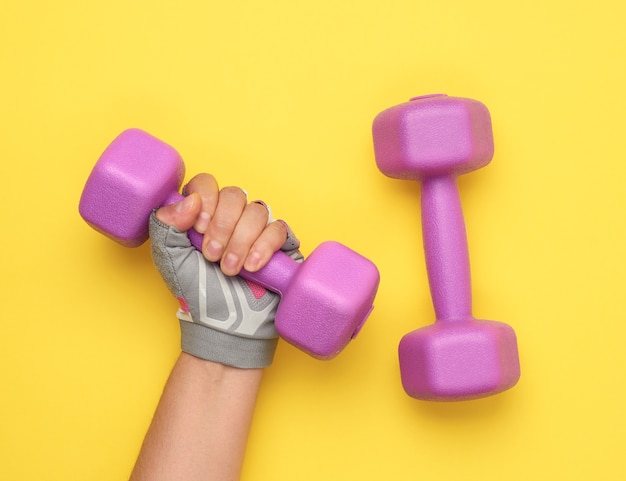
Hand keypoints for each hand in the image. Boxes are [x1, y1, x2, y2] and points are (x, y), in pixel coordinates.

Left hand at [148, 173, 300, 367]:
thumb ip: (166, 224)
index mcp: (204, 213)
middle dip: (222, 227)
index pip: (207, 183)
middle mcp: (232, 216)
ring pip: (257, 211)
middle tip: (212, 256)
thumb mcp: (169, 258)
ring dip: (240, 242)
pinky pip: (278, 229)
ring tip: (230, 269)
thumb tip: (190, 200)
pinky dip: (264, 247)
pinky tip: (252, 267)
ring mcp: (257, 229)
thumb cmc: (197, 292)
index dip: (206, 200)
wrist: (224, 325)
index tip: (199, 228)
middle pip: (235, 194)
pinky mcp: (280, 245)